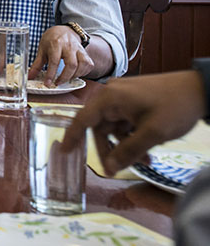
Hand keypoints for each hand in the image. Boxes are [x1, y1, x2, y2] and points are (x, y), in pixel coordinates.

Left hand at [29, 26, 92, 85]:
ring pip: (82, 64)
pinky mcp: (85, 52)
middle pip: (71, 64)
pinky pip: (88, 64)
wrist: (64, 31)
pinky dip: (83, 72)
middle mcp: (69, 46)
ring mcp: (79, 49)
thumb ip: (37, 64)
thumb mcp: (42, 50)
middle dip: (65, 77)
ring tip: (66, 79)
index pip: (54, 61)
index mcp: (55, 44)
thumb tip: (29, 77)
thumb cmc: (51, 41)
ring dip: (75, 75)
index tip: (48, 83)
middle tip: (57, 83)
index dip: (51, 74)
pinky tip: (75, 74)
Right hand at [62, 70, 205, 174]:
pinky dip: (132, 137)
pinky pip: (125, 122)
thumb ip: (128, 151)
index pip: (82, 119)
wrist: (200, 89)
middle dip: (109, 149)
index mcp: (110, 98)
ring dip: (125, 145)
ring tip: (144, 161)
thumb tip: (108, 168)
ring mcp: (123, 97)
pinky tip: (147, 150)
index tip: (64, 152)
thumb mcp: (152, 133)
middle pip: (100, 127)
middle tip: (115, 170)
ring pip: (115, 128)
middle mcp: (112, 95)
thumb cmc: (175, 106)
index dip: (72, 137)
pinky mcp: (134, 100)